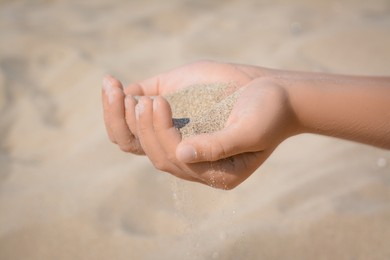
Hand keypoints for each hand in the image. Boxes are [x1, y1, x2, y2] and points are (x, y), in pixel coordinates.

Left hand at [112, 61, 296, 188]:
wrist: (274, 91)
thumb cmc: (269, 113)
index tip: (159, 102)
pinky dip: (118, 103)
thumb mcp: (251, 131)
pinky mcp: (171, 112)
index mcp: (208, 170)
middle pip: (148, 150)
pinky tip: (112, 84)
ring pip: (133, 139)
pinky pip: (136, 116)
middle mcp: (188, 156)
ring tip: (112, 88)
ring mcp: (176, 134)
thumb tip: (182, 154)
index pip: (173, 160)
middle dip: (139, 125)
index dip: (160, 134)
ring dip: (117, 116)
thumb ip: (219, 146)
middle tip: (143, 99)